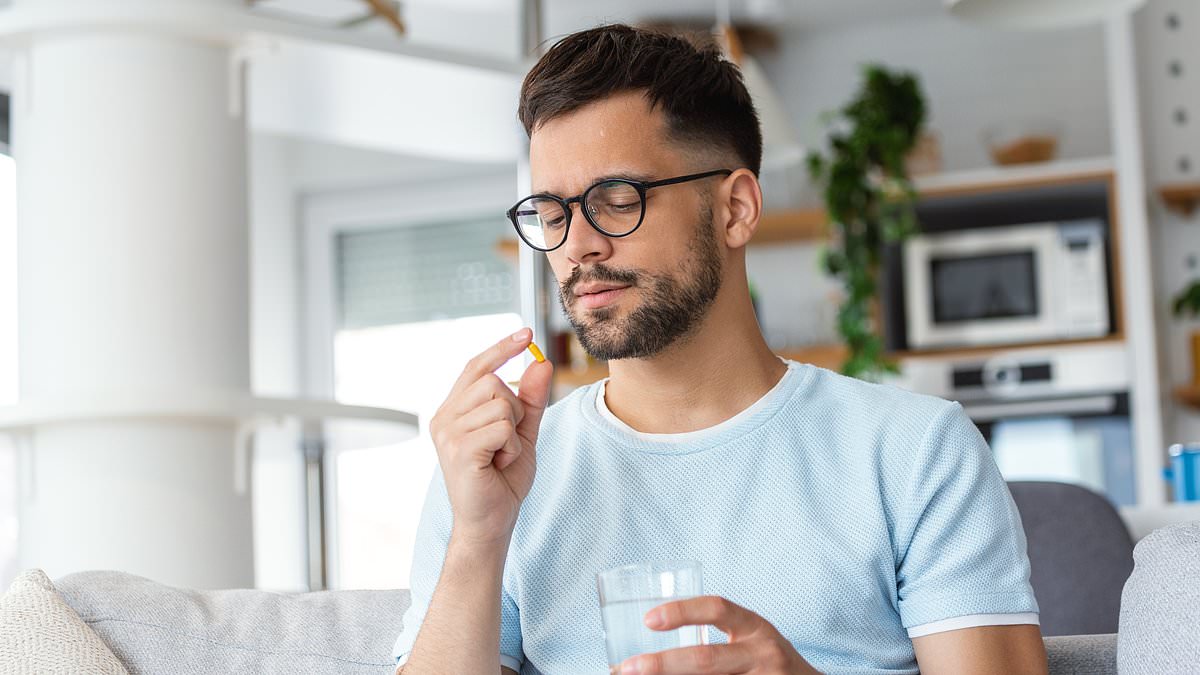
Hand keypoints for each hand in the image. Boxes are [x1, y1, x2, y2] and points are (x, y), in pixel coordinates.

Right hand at [428, 328, 552, 546]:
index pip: (476, 367)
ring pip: (502, 403)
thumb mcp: (523, 433)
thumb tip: (541, 362)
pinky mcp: (459, 449)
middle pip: (494, 382)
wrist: (491, 523)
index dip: (501, 348)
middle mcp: (443, 417)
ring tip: (502, 455)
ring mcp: (447, 433)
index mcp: (453, 410)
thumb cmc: (502, 480)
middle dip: (516, 409)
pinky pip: (502, 427)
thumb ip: (531, 399)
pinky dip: (513, 447)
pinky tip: (500, 464)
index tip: (527, 332)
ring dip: (515, 432)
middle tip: (509, 440)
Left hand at [616, 596, 820, 674]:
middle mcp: (763, 653)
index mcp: (756, 627)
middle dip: (662, 665)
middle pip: (706, 660)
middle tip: (627, 668)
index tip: (648, 620)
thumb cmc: (770, 664)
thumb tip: (654, 661)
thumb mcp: (751, 641)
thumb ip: (717, 641)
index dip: (682, 611)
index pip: (718, 608)